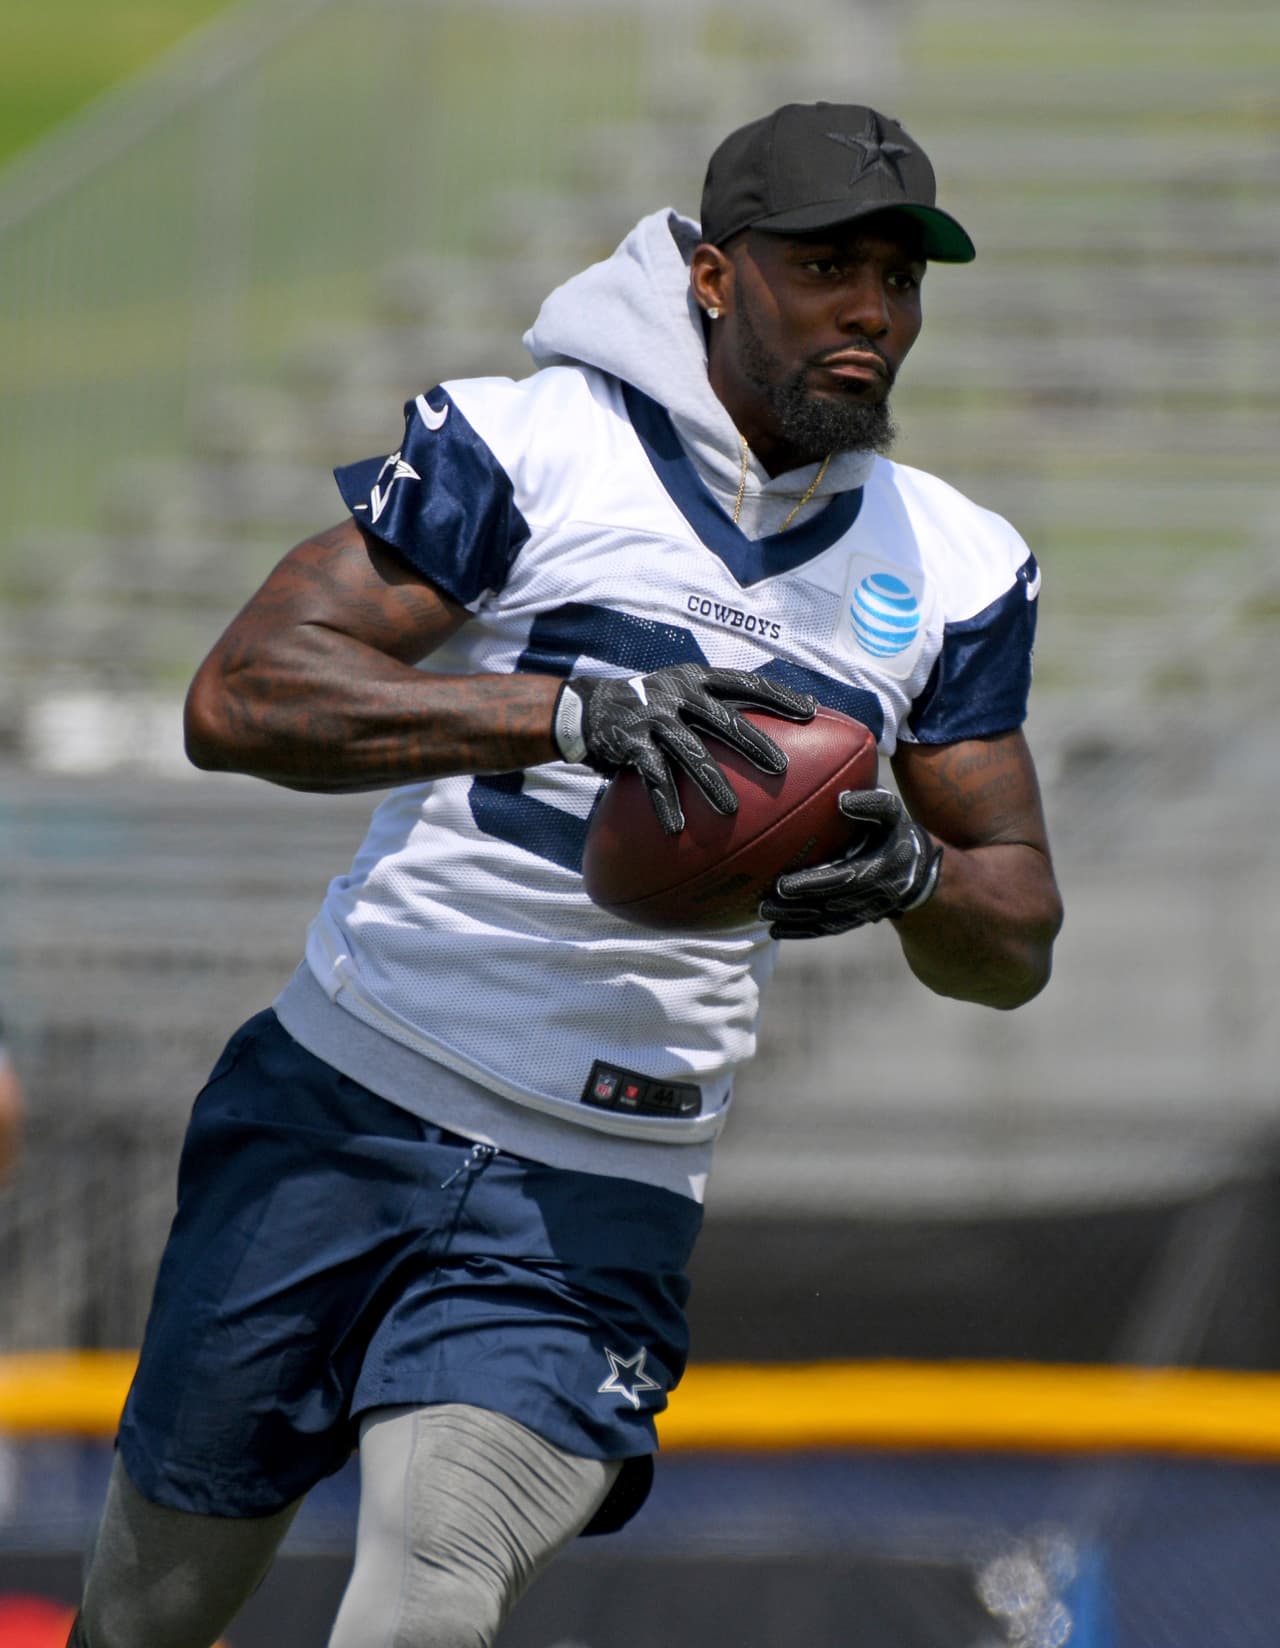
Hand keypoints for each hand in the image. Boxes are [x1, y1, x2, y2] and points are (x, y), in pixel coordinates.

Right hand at [553, 664, 814, 833]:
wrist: (593, 709)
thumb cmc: (655, 706)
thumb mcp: (686, 693)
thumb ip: (723, 704)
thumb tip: (788, 717)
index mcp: (697, 678)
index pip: (745, 682)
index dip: (778, 696)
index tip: (810, 712)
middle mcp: (677, 693)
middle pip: (723, 718)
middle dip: (753, 743)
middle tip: (780, 768)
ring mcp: (653, 717)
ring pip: (690, 752)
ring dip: (711, 782)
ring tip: (731, 810)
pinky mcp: (630, 742)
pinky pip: (653, 777)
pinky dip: (666, 803)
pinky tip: (677, 828)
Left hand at [760, 788, 942, 938]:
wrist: (917, 867)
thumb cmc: (895, 831)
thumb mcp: (892, 813)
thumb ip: (873, 804)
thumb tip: (842, 800)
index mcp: (880, 866)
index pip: (843, 879)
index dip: (814, 884)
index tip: (783, 884)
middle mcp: (873, 894)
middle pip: (830, 904)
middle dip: (797, 906)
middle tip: (765, 904)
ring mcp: (865, 910)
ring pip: (827, 921)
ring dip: (796, 922)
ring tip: (765, 916)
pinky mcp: (858, 919)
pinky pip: (830, 929)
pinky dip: (803, 932)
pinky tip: (778, 931)